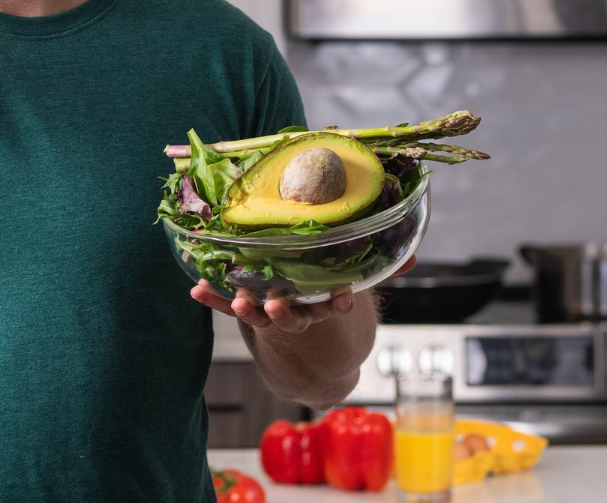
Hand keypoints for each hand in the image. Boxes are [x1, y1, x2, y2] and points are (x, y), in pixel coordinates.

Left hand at [189, 256, 417, 333]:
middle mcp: (297, 314)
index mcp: (324, 306)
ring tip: (235, 301)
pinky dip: (212, 299)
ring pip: (258, 316)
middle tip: (275, 305)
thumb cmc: (328, 299)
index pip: (334, 306)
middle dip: (284, 312)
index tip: (343, 299)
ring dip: (246, 308)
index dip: (338, 303)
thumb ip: (378, 273)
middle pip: (293, 316)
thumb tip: (411, 256)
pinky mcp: (247, 311)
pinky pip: (228, 307)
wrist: (305, 350)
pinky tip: (195, 289)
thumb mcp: (354, 287)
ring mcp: (270, 315)